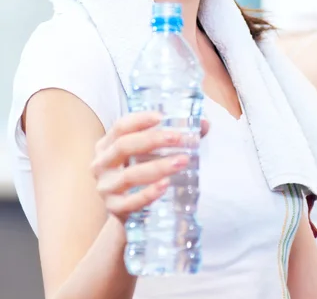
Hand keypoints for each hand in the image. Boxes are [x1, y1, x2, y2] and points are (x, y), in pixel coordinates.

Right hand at [91, 112, 208, 223]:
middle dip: (152, 140)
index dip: (140, 120)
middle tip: (178, 138)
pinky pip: (130, 202)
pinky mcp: (114, 209)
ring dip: (157, 166)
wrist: (130, 211)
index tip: (162, 117)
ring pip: (129, 175)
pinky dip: (148, 193)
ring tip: (182, 161)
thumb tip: (204, 123)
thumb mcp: (153, 152)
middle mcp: (101, 164)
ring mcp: (105, 188)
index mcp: (108, 144)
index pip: (120, 126)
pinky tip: (165, 185)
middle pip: (123, 146)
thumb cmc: (144, 172)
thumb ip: (177, 136)